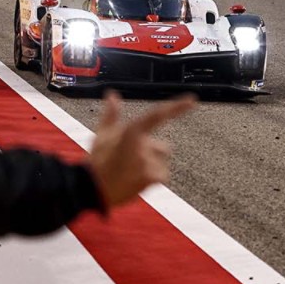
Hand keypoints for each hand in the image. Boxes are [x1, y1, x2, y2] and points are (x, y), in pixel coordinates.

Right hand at [88, 91, 194, 208]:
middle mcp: (142, 144)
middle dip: (152, 153)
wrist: (93, 188)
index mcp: (132, 130)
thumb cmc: (98, 160)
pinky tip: (136, 180)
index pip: (158, 115)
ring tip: (131, 172)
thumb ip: (111, 114)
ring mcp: (147, 161)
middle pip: (162, 147)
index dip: (176, 107)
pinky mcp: (151, 177)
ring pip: (162, 162)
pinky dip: (153, 178)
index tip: (192, 100)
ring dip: (152, 166)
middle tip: (130, 161)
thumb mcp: (102, 134)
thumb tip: (112, 95)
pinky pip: (162, 175)